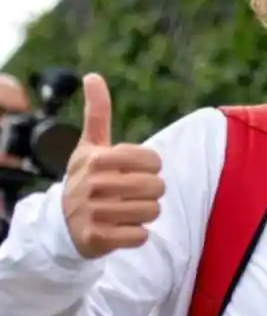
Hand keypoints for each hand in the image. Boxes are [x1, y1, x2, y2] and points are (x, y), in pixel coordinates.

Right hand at [61, 74, 164, 258]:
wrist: (61, 224)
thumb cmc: (85, 178)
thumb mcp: (89, 145)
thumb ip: (97, 113)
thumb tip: (92, 76)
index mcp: (96, 159)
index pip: (152, 161)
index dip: (152, 167)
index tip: (138, 170)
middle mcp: (93, 185)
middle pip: (156, 187)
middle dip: (151, 192)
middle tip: (134, 193)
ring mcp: (94, 213)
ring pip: (151, 212)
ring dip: (146, 213)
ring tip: (129, 210)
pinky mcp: (97, 239)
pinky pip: (140, 236)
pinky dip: (137, 234)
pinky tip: (122, 228)